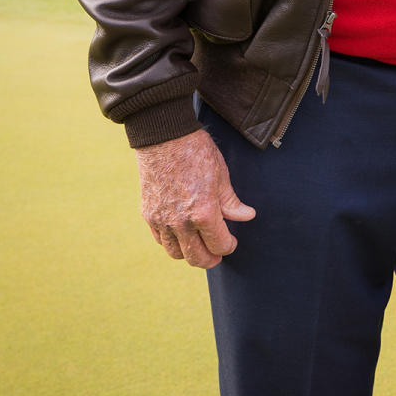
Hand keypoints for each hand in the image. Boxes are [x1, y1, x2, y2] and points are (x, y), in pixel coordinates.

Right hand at [136, 128, 255, 268]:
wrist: (163, 136)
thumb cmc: (196, 151)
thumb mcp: (221, 174)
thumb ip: (231, 202)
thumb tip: (247, 216)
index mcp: (204, 213)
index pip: (218, 245)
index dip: (228, 247)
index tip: (231, 243)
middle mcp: (181, 222)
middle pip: (197, 257)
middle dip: (210, 259)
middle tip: (217, 253)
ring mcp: (162, 220)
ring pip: (176, 253)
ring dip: (189, 253)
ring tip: (199, 245)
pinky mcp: (148, 214)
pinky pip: (160, 240)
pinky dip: (172, 242)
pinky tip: (181, 234)